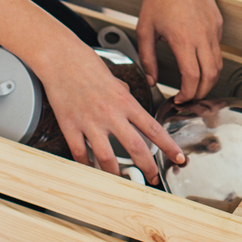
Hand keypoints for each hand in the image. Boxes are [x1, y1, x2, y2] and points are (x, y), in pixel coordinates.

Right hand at [40, 38, 185, 178]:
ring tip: (122, 183)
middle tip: (153, 178)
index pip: (154, 128)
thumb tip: (130, 109)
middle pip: (136, 147)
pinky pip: (80, 153)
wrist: (61, 59)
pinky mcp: (70, 126)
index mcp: (125, 102)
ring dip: (116, 174)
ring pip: (107, 157)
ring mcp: (90, 122)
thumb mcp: (115, 80)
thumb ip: (125, 98)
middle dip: (148, 167)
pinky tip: (91, 171)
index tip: (179, 158)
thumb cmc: (87, 65)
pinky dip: (86, 166)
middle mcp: (111, 114)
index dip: (169, 146)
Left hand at [138, 0, 223, 103]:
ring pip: (218, 63)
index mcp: (183, 40)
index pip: (193, 79)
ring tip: (196, 85)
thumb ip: (147, 58)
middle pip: (211, 76)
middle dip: (201, 93)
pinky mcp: (217, 22)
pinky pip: (218, 47)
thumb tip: (151, 79)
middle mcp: (202, 36)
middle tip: (190, 99)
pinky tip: (198, 60)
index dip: (188, 95)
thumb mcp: (145, 30)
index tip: (180, 99)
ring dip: (209, 79)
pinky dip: (211, 60)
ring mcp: (213, 29)